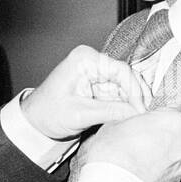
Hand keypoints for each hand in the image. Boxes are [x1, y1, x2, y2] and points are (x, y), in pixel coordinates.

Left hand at [21, 46, 149, 139]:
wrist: (34, 122)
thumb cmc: (47, 113)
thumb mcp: (79, 114)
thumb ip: (110, 111)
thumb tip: (136, 113)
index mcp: (85, 60)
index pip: (121, 70)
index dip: (135, 91)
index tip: (142, 110)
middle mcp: (93, 62)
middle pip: (127, 77)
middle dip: (137, 97)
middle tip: (146, 116)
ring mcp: (97, 74)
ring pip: (126, 86)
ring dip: (134, 102)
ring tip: (141, 119)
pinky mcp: (98, 86)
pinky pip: (120, 94)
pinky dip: (127, 105)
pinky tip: (133, 117)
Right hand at [83, 107, 180, 181]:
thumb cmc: (111, 152)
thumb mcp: (115, 124)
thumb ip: (133, 121)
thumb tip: (132, 124)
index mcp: (174, 120)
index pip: (176, 110)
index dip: (160, 115)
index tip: (148, 121)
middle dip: (167, 135)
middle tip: (144, 139)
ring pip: (177, 154)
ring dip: (165, 154)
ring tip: (141, 159)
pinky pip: (171, 171)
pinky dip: (162, 170)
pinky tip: (143, 172)